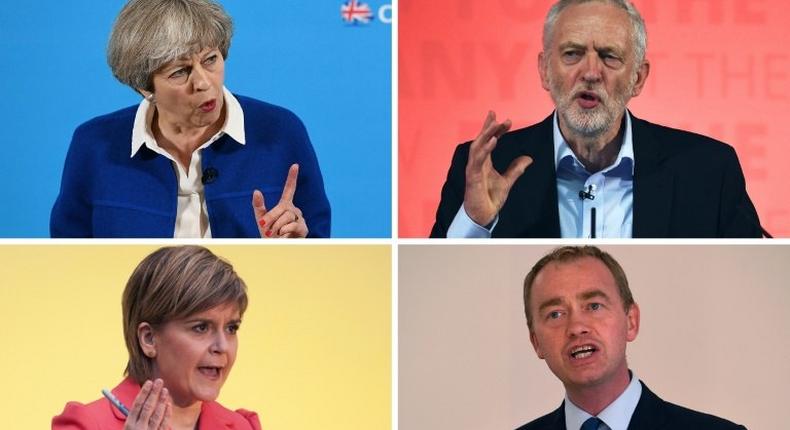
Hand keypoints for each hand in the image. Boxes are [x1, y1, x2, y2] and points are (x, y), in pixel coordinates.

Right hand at [124, 379, 170, 429]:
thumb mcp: (128, 427)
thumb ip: (134, 416)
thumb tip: (142, 399)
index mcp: (129, 424)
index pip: (137, 405)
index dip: (144, 392)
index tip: (149, 382)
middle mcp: (138, 427)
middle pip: (147, 407)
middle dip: (154, 393)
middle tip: (159, 381)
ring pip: (156, 415)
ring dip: (161, 401)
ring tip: (165, 390)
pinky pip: (163, 424)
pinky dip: (166, 414)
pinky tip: (168, 405)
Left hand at [252, 163, 307, 237]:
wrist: (276, 249)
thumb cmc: (269, 235)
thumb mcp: (260, 220)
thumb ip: (258, 206)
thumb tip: (256, 191)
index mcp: (284, 205)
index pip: (289, 189)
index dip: (292, 177)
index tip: (295, 165)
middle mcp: (294, 210)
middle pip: (283, 207)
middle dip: (271, 217)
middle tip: (263, 226)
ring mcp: (300, 219)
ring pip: (287, 216)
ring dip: (276, 226)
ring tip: (274, 234)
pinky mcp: (303, 228)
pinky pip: (292, 225)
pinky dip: (284, 231)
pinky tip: (283, 236)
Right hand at [463, 111, 532, 225]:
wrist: (484, 215)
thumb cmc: (490, 199)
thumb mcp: (508, 181)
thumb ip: (516, 169)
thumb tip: (529, 158)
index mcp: (484, 162)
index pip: (489, 142)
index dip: (496, 130)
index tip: (506, 121)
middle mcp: (477, 163)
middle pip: (481, 140)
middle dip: (487, 126)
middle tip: (494, 113)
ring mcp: (474, 168)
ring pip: (477, 146)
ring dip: (486, 134)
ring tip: (496, 123)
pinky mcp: (473, 176)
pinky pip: (478, 159)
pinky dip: (486, 149)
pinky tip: (494, 140)